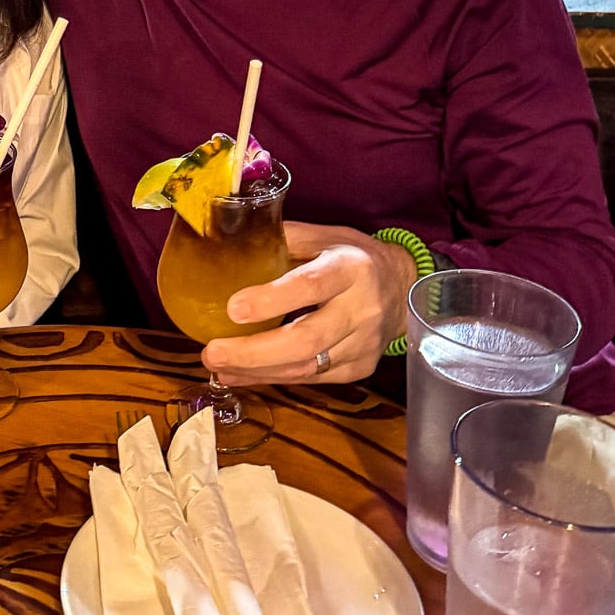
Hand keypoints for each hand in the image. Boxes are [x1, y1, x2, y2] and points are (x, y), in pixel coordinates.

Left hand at [202, 223, 415, 385]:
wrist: (402, 286)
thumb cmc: (352, 256)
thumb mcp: (323, 236)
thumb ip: (281, 239)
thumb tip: (228, 241)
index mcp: (350, 268)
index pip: (310, 286)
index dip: (271, 299)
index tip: (232, 309)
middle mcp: (361, 308)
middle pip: (306, 339)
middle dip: (254, 352)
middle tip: (212, 352)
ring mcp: (363, 343)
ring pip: (306, 367)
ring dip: (256, 371)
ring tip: (217, 366)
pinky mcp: (359, 368)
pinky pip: (311, 378)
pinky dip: (272, 378)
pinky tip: (241, 374)